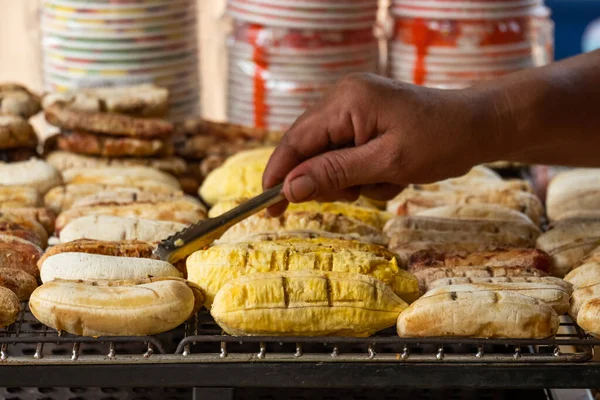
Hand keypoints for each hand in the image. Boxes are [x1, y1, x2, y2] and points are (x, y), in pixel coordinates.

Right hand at [263, 73, 501, 215]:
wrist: (477, 126)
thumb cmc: (439, 141)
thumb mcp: (386, 163)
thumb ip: (334, 173)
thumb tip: (289, 188)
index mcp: (346, 101)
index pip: (296, 141)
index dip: (279, 174)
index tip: (267, 207)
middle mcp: (343, 98)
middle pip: (309, 149)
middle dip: (328, 179)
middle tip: (356, 193)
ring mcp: (355, 108)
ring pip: (329, 156)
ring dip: (352, 179)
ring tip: (384, 180)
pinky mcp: (365, 119)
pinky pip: (348, 154)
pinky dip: (364, 172)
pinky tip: (391, 173)